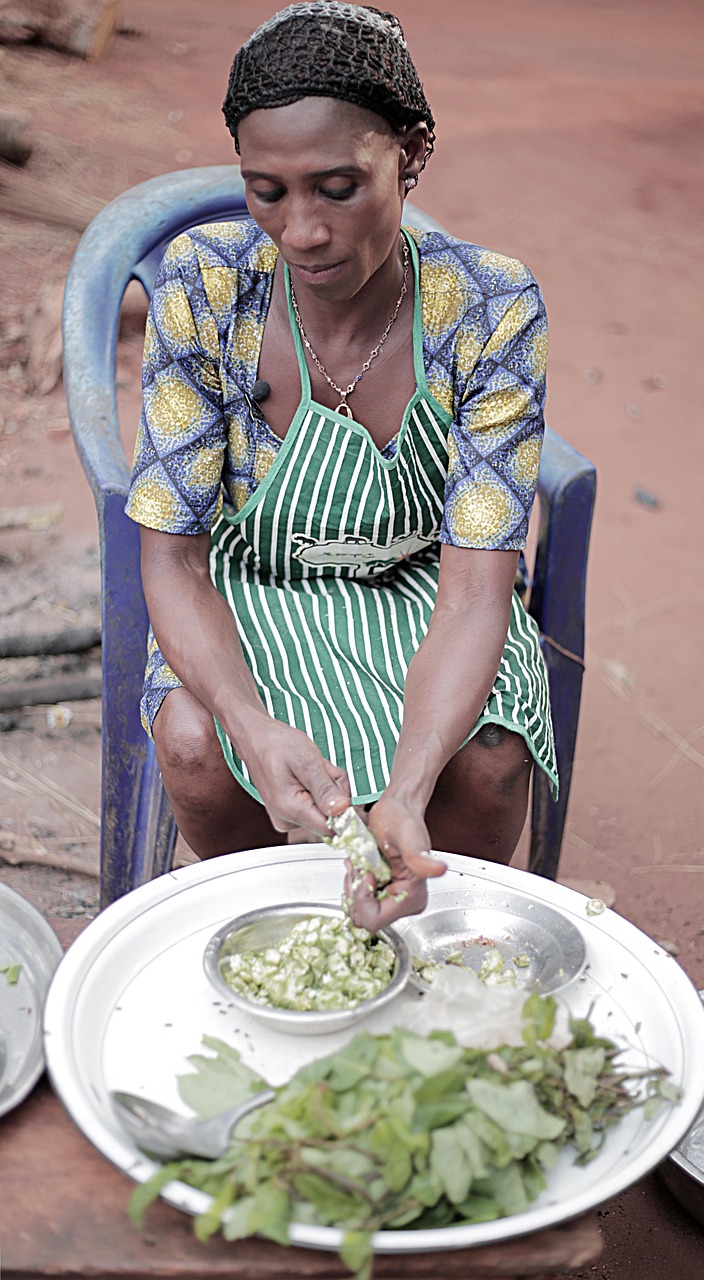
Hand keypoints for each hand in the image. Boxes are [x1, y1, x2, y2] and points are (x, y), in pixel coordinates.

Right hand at [242, 720, 350, 835]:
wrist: (257, 739)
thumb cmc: (278, 745)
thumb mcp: (307, 761)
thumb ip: (325, 789)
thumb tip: (342, 811)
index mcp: (291, 810)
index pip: (331, 828)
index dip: (343, 808)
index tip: (335, 782)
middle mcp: (288, 820)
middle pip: (331, 817)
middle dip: (335, 791)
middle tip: (321, 769)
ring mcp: (288, 818)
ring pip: (327, 810)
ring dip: (328, 787)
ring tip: (312, 769)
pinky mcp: (291, 813)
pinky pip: (318, 806)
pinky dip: (320, 788)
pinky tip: (308, 775)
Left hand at [345, 795, 445, 929]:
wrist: (395, 811)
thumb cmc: (401, 819)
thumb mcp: (407, 835)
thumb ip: (419, 857)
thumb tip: (439, 870)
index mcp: (414, 896)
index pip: (374, 919)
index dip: (362, 897)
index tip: (367, 873)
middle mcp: (406, 903)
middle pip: (365, 918)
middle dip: (356, 892)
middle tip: (361, 867)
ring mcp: (394, 900)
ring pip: (359, 912)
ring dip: (354, 887)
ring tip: (361, 865)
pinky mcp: (384, 894)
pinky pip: (359, 902)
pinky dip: (354, 884)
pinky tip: (361, 867)